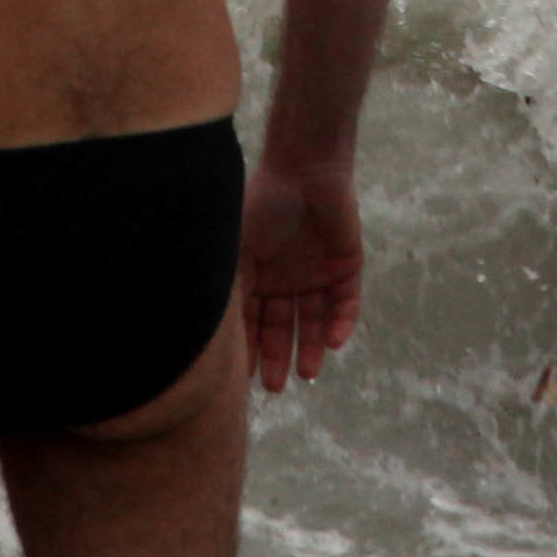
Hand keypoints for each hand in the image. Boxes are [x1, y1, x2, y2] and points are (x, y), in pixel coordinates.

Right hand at [241, 151, 363, 390]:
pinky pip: (346, 301)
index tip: (243, 379)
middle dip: (279, 356)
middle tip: (275, 386)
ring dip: (312, 347)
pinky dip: (341, 322)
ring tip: (307, 373)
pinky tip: (335, 342)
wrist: (304, 171)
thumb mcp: (237, 253)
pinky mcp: (346, 266)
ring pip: (315, 320)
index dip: (248, 349)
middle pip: (283, 326)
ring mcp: (317, 274)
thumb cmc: (262, 206)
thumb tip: (210, 337)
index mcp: (258, 276)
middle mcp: (286, 279)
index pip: (252, 321)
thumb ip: (231, 292)